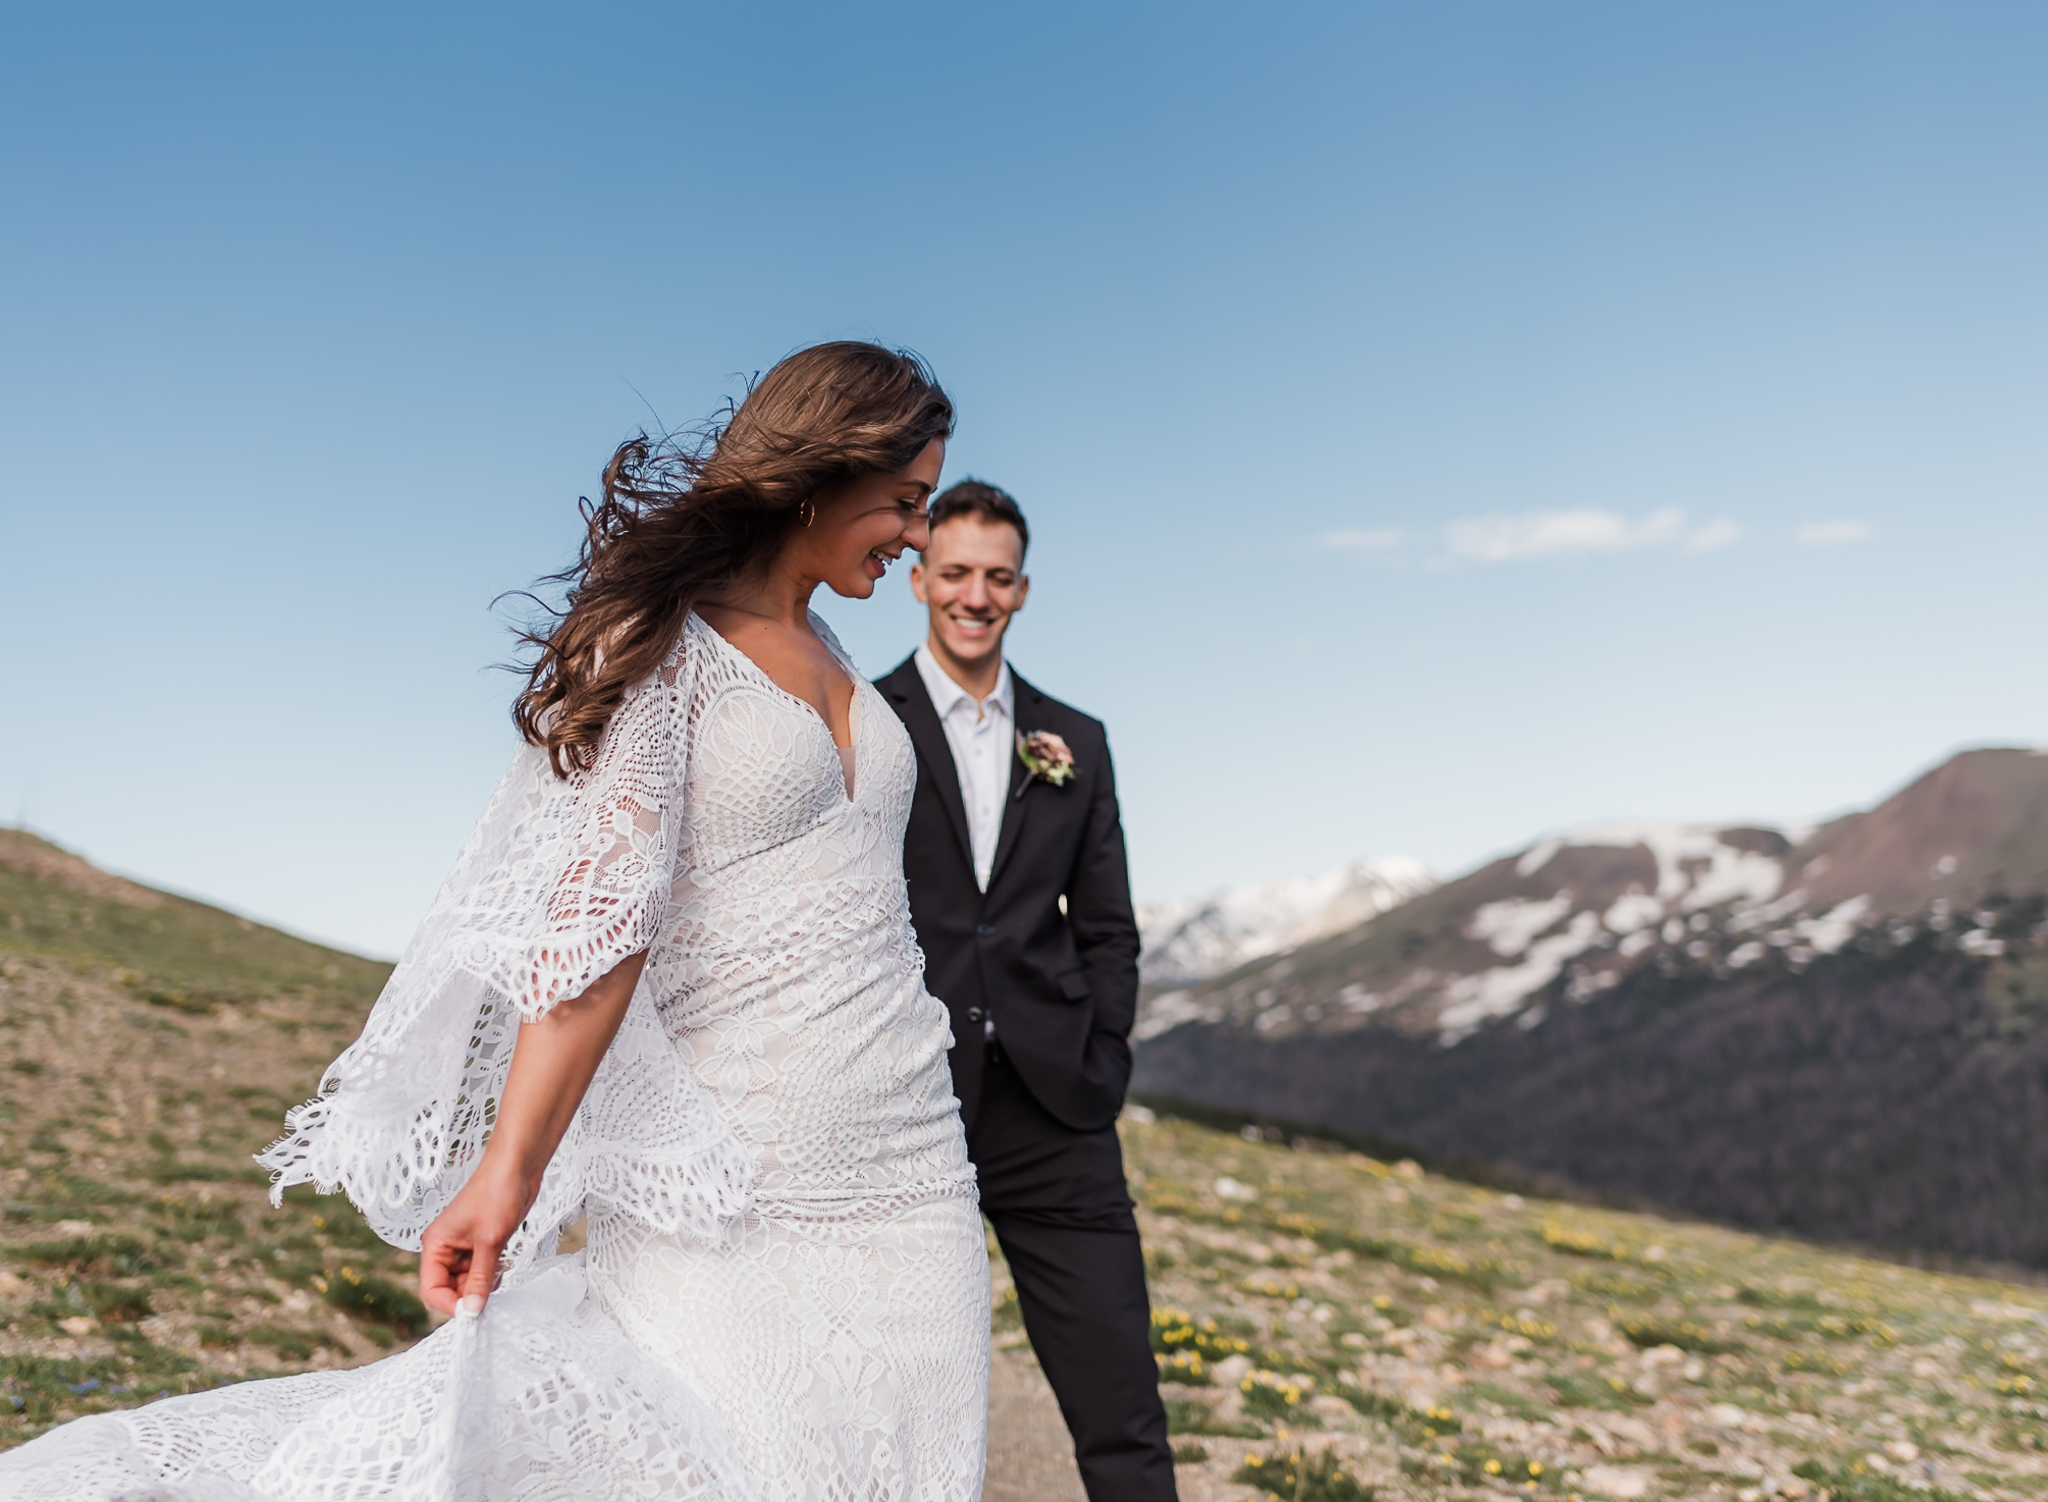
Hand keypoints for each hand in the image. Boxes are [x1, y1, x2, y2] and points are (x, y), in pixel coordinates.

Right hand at [418, 1157, 536, 1317]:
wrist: (518, 1166)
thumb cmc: (498, 1194)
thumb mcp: (490, 1242)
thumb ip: (480, 1279)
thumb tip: (472, 1312)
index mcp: (435, 1245)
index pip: (431, 1289)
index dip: (450, 1305)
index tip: (473, 1315)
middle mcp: (444, 1249)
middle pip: (448, 1289)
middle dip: (469, 1295)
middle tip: (492, 1293)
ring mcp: (462, 1247)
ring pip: (467, 1283)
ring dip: (483, 1285)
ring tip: (499, 1269)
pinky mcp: (480, 1244)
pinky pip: (480, 1272)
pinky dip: (491, 1275)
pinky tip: (503, 1264)